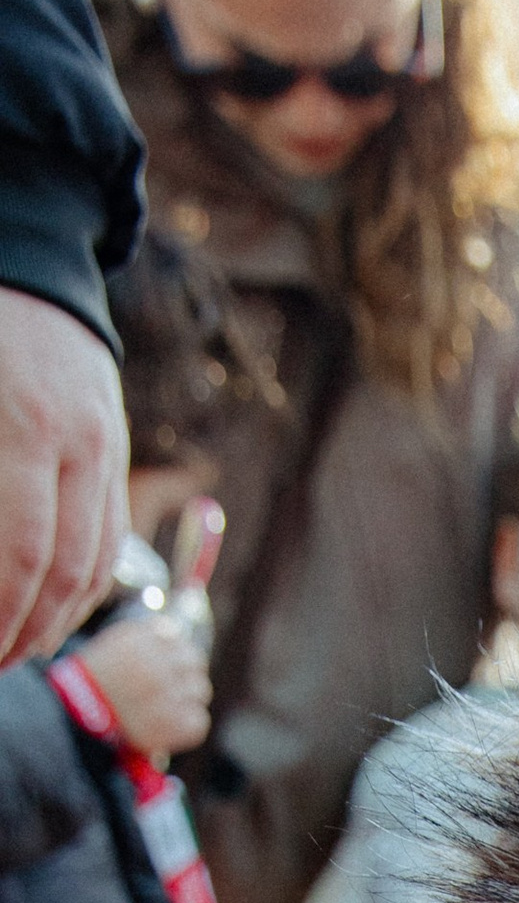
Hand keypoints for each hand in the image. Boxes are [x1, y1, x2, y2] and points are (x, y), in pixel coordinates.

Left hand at [0, 288, 127, 665]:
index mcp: (21, 428)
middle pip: (61, 572)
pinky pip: (112, 535)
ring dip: (58, 620)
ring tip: (21, 649)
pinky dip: (87, 584)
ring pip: (95, 562)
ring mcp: (105, 447)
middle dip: (22, 631)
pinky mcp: (116, 448)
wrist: (26, 253)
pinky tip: (56, 608)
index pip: (18, 555)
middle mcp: (76, 446)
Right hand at [65, 607, 212, 764]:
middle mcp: (157, 663)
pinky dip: (187, 725)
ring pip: (199, 689)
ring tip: (167, 708)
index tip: (168, 660)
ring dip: (187, 698)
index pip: (175, 635)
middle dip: (185, 672)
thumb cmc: (86, 688)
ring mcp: (170, 693)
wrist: (74, 722)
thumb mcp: (109, 649)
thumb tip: (174, 635)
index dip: (173, 650)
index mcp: (138, 640)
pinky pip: (198, 720)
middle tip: (173, 686)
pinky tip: (168, 727)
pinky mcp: (178, 723)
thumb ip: (142, 640)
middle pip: (194, 660)